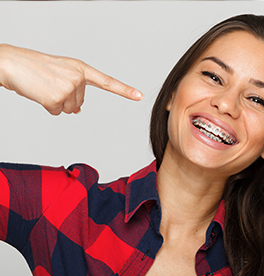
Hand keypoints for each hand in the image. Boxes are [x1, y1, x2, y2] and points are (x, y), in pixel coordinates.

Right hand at [0, 44, 141, 114]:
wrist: (11, 62)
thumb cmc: (35, 67)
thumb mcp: (60, 74)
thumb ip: (75, 89)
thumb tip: (77, 111)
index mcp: (81, 68)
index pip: (107, 82)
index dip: (124, 90)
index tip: (139, 96)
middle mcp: (78, 77)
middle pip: (80, 103)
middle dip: (64, 98)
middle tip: (50, 84)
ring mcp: (68, 87)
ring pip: (69, 109)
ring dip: (55, 103)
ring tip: (44, 87)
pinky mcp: (57, 98)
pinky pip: (56, 112)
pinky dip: (47, 107)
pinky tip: (39, 92)